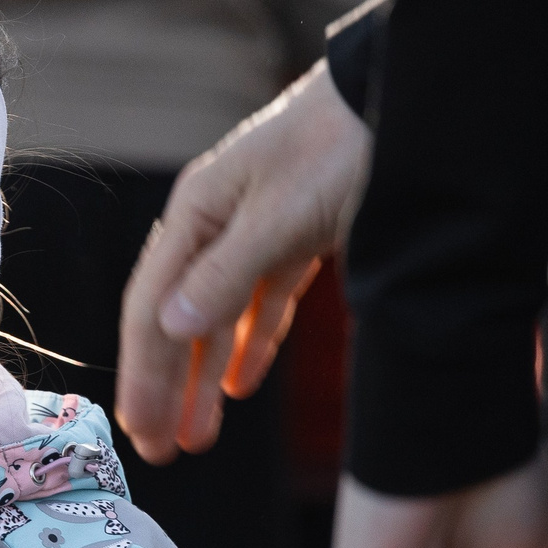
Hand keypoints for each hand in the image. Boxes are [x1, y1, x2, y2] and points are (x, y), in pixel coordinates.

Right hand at [116, 62, 371, 462]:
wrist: (405, 96)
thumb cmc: (339, 143)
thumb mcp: (279, 214)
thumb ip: (225, 276)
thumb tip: (169, 331)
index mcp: (196, 213)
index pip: (152, 307)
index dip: (144, 373)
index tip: (141, 429)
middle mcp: (216, 224)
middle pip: (177, 318)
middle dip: (165, 387)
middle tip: (158, 450)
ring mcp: (254, 230)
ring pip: (217, 318)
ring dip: (204, 378)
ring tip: (198, 437)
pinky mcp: (295, 236)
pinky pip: (261, 303)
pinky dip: (251, 344)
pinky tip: (241, 385)